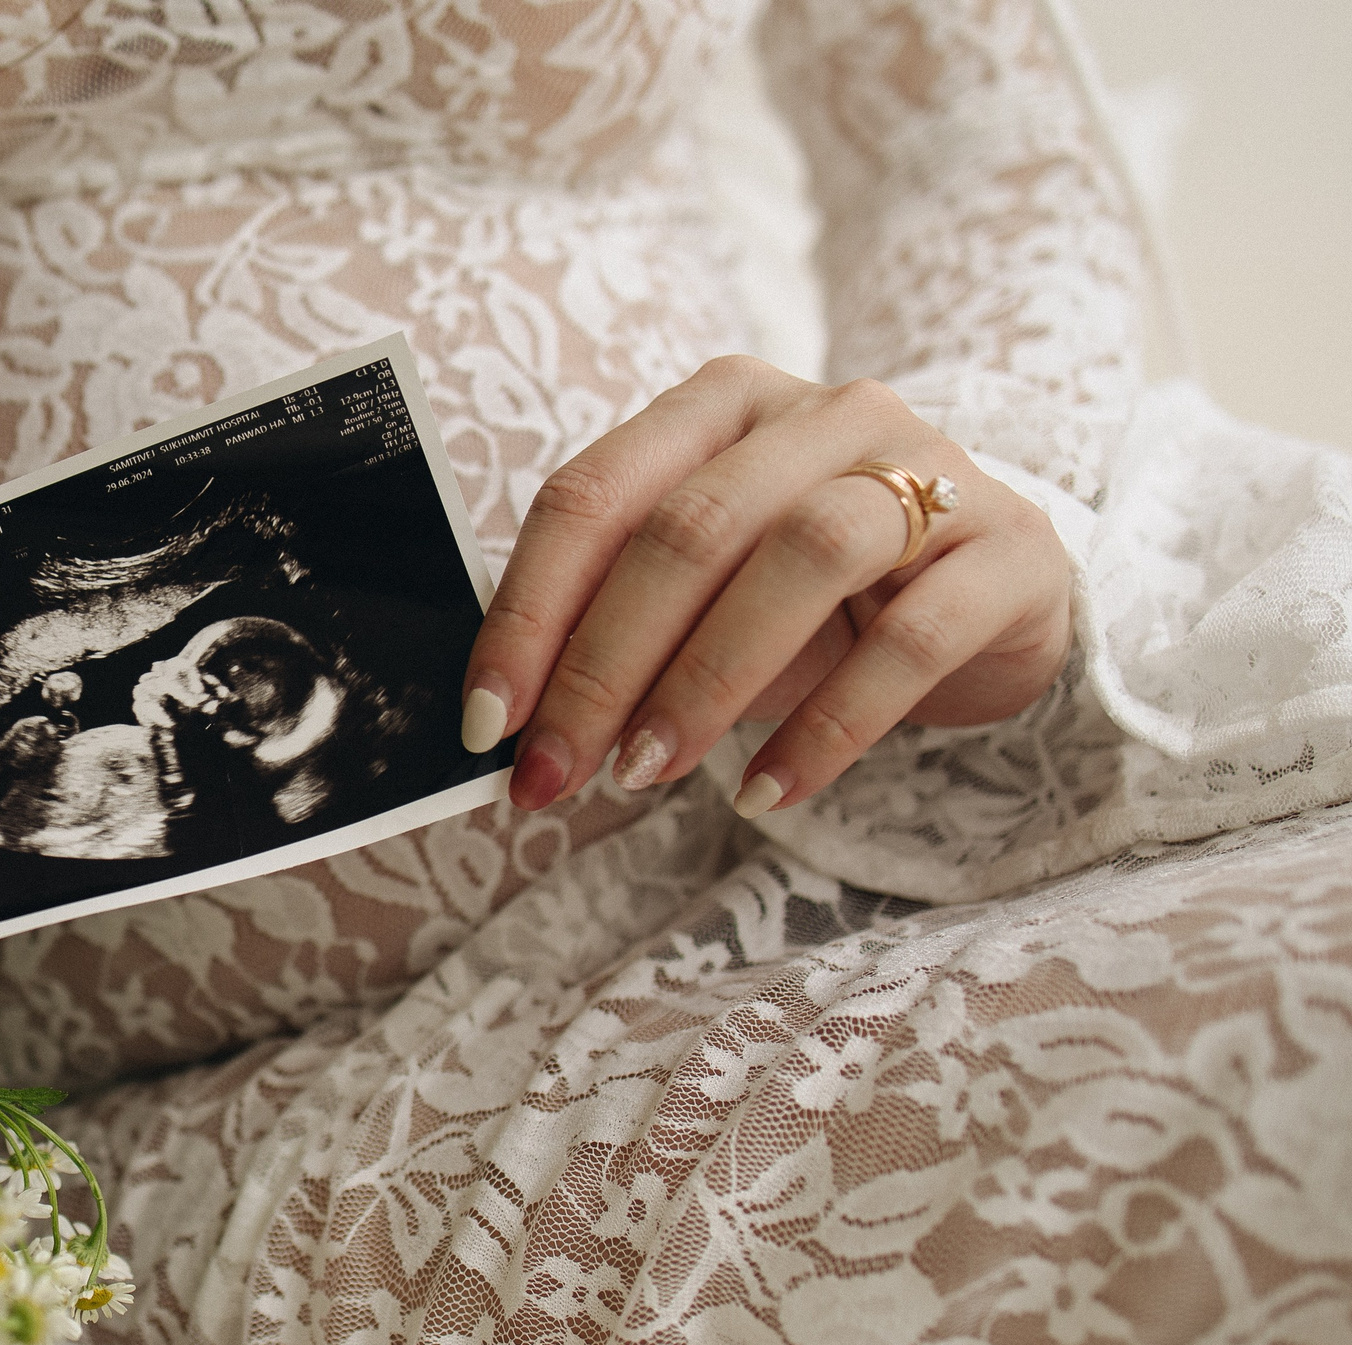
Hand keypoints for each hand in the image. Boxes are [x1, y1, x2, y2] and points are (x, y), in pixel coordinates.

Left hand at [461, 356, 1073, 817]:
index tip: (485, 721)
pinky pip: (909, 640)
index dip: (529, 611)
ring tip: (647, 774)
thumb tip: (508, 728)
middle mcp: (824, 416)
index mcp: (720, 405)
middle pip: (689, 529)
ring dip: (706, 682)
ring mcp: (930, 470)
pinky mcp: (1006, 552)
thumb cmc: (815, 600)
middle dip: (603, 665)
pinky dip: (826, 728)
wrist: (993, 595)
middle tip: (555, 771)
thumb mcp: (705, 597)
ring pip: (801, 557)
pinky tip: (763, 791)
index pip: (595, 494)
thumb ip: (613, 631)